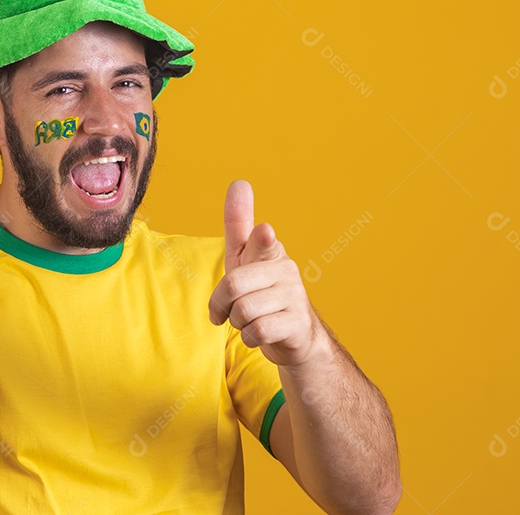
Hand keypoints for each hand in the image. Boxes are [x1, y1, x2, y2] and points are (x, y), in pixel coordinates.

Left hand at [208, 180, 322, 367]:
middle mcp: (285, 269)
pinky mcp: (297, 323)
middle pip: (233, 285)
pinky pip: (257, 331)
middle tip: (227, 310)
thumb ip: (239, 223)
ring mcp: (294, 296)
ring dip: (237, 322)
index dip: (261, 239)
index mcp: (269, 250)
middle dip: (221, 304)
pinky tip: (258, 333)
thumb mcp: (243, 256)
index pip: (262, 241)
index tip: (263, 231)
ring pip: (243, 311)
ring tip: (248, 320)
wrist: (292, 335)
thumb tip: (240, 181)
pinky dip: (249, 337)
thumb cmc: (260, 289)